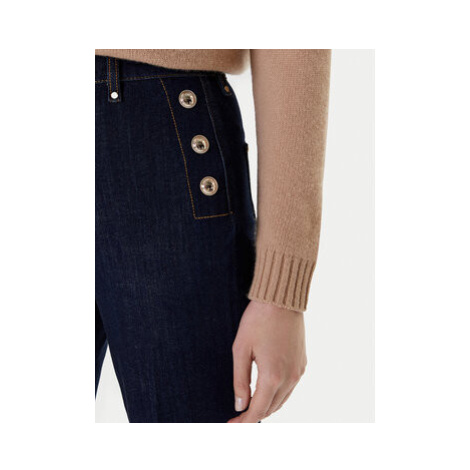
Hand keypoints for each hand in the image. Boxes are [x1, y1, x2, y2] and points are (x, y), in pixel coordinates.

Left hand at [227, 299, 306, 422]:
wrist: (282, 300)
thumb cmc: (258, 320)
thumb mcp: (241, 349)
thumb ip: (240, 380)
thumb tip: (239, 405)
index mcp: (272, 376)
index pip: (258, 410)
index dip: (244, 421)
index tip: (231, 425)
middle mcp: (289, 378)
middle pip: (271, 409)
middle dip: (254, 415)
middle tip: (237, 416)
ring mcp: (298, 371)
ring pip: (282, 400)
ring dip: (266, 407)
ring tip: (250, 406)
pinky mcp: (302, 363)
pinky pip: (290, 388)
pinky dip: (277, 395)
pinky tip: (266, 390)